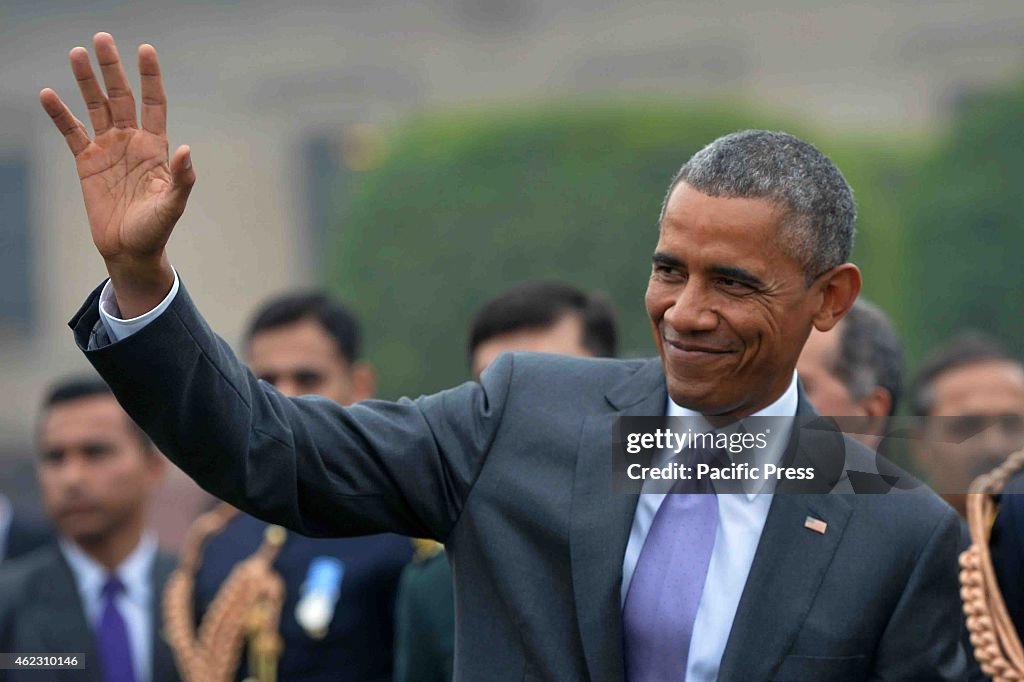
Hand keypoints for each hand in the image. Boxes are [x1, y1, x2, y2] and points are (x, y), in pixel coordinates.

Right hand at [40, 32, 193, 315]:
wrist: (130, 250)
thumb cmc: (156, 229)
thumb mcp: (172, 205)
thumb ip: (181, 178)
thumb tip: (186, 149)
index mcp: (155, 147)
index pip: (153, 103)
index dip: (150, 77)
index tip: (145, 50)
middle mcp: (131, 142)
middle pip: (121, 97)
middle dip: (112, 69)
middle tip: (102, 38)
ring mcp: (108, 150)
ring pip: (96, 107)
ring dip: (86, 81)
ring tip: (76, 53)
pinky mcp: (87, 163)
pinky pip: (71, 132)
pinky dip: (60, 114)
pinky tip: (48, 93)